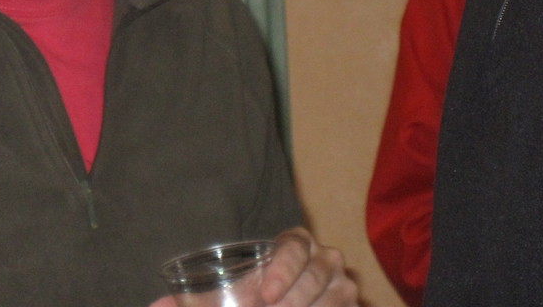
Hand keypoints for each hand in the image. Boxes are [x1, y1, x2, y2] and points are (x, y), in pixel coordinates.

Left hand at [148, 228, 358, 306]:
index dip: (282, 270)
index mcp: (295, 242)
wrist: (281, 297)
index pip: (295, 247)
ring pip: (336, 296)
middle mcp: (325, 258)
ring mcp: (343, 283)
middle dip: (294, 299)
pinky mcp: (352, 303)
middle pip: (317, 275)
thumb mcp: (226, 291)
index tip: (263, 295)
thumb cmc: (253, 291)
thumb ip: (191, 298)